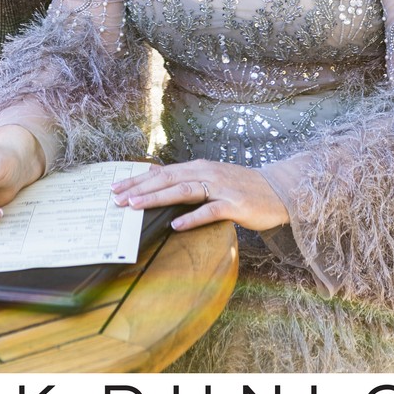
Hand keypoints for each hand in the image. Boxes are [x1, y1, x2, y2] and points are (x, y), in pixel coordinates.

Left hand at [111, 158, 288, 232]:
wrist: (277, 190)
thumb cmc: (242, 187)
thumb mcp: (211, 177)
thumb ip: (186, 177)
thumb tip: (156, 175)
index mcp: (199, 167)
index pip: (161, 172)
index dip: (138, 180)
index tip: (116, 188)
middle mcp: (206, 173)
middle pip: (167, 179)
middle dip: (139, 188)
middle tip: (116, 198)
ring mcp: (220, 188)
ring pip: (182, 191)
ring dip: (156, 198)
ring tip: (136, 206)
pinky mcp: (234, 205)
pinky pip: (209, 211)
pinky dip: (191, 218)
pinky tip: (176, 225)